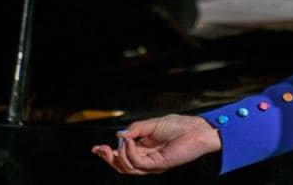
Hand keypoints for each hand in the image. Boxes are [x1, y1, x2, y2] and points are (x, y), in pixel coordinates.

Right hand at [91, 114, 220, 174]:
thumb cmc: (179, 125)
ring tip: (119, 142)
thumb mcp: (151, 124)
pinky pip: (137, 163)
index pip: (122, 157)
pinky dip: (129, 152)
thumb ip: (135, 129)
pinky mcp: (158, 165)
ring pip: (127, 168)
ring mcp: (152, 164)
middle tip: (100, 149)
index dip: (107, 154)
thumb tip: (118, 135)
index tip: (95, 148)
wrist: (197, 129)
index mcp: (144, 149)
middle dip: (108, 158)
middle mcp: (147, 159)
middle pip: (122, 166)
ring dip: (119, 155)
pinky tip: (128, 141)